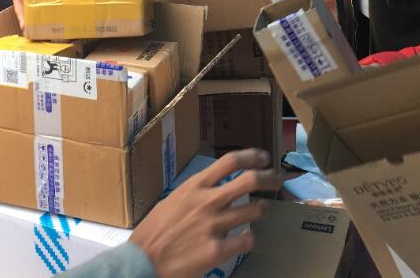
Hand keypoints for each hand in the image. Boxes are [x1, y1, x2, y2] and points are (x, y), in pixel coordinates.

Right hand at [130, 149, 279, 277]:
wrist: (142, 263)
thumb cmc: (154, 232)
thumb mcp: (173, 201)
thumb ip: (195, 192)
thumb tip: (213, 186)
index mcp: (195, 186)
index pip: (230, 161)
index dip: (252, 156)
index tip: (265, 158)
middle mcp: (207, 201)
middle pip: (250, 180)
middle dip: (270, 177)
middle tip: (277, 180)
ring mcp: (214, 225)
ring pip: (255, 210)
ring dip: (262, 209)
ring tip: (262, 210)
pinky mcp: (217, 250)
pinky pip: (247, 240)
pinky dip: (250, 239)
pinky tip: (245, 240)